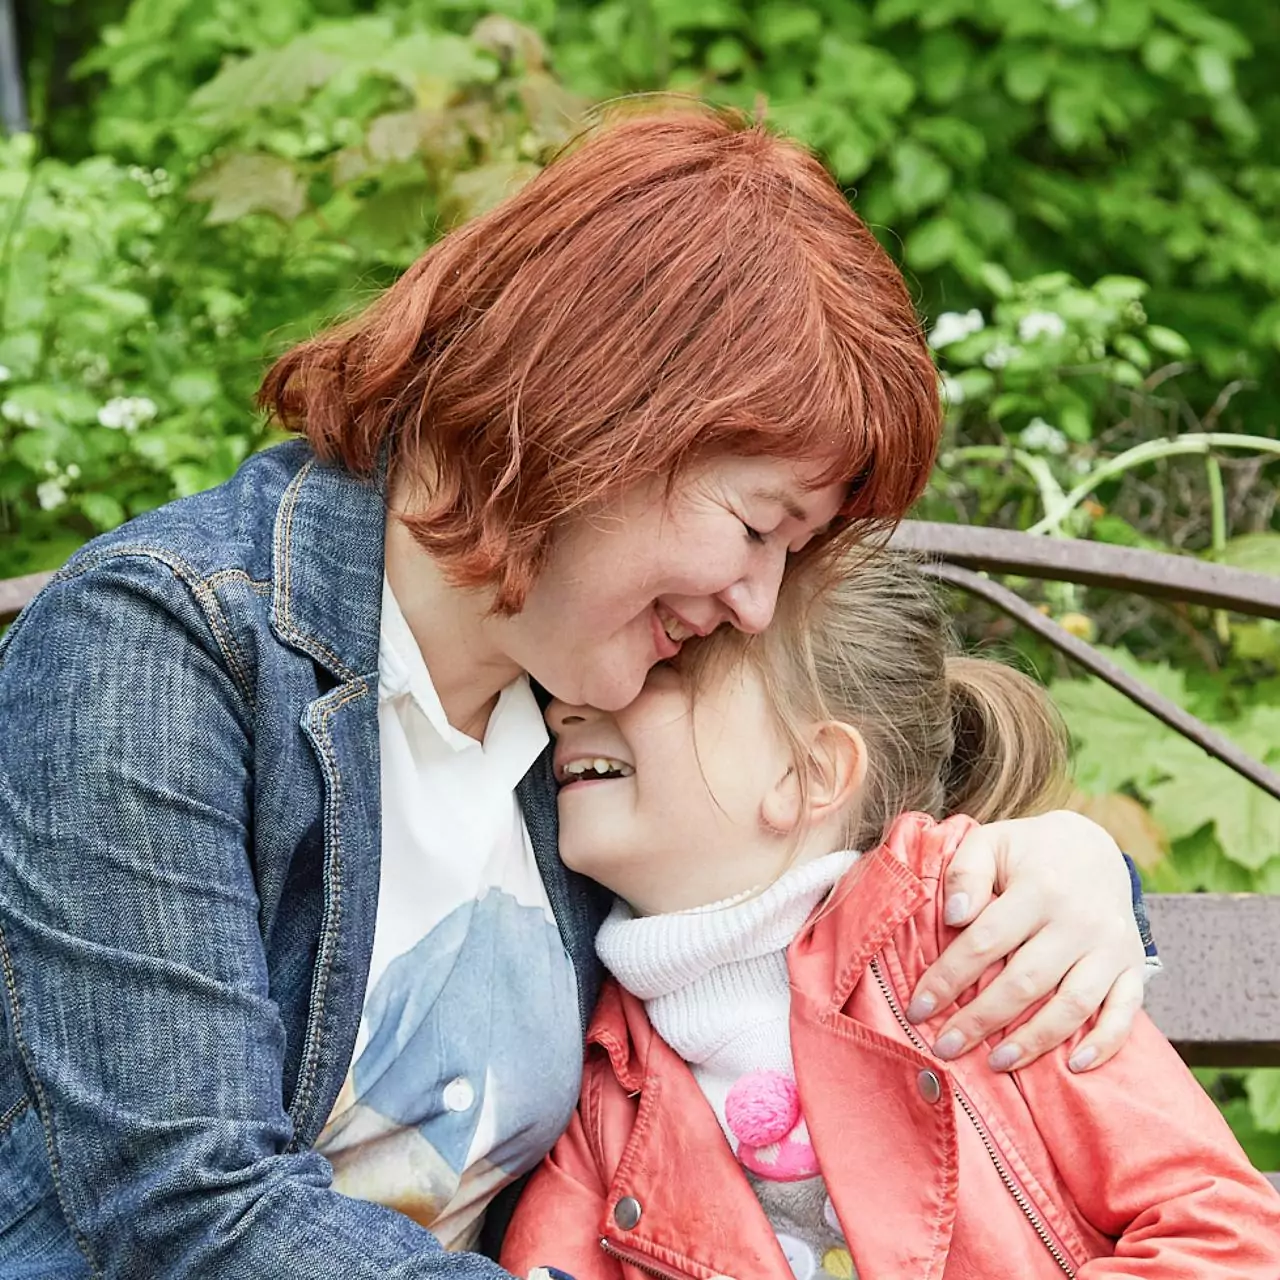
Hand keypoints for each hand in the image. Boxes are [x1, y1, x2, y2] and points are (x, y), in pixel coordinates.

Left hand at [905, 810, 1146, 1072]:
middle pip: (1025, 981)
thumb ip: (965, 872)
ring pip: (1073, 1004)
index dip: (949, 978)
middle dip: (980, 1019)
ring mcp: (1111, 946)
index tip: (918, 1008)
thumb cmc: (1027, 852)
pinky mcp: (1133, 966)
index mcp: (1040, 887)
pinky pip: (1126, 1012)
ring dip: (1034, 1040)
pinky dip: (1105, 1044)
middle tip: (945, 1047)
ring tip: (995, 1062)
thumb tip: (955, 916)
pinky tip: (1074, 1067)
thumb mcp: (990, 843)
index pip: (986, 941)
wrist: (1094, 846)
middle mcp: (1080, 919)